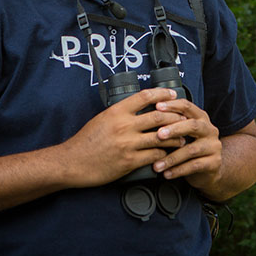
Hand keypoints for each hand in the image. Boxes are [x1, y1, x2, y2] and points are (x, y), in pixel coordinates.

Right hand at [58, 88, 185, 187]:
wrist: (72, 162)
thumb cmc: (85, 141)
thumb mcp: (102, 119)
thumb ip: (120, 113)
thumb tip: (138, 108)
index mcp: (116, 111)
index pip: (145, 96)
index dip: (162, 94)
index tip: (172, 94)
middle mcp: (124, 125)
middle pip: (159, 117)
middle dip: (176, 117)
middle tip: (183, 119)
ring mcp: (127, 144)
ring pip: (161, 137)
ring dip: (175, 137)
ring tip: (181, 138)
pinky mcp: (129, 161)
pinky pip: (154, 155)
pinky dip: (164, 154)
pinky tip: (168, 154)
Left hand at [150, 98, 222, 191]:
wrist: (209, 170)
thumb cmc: (189, 147)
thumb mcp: (183, 133)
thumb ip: (172, 124)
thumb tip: (148, 116)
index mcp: (201, 118)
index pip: (187, 106)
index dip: (172, 105)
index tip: (157, 107)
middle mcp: (209, 129)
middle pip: (193, 125)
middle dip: (174, 129)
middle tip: (159, 134)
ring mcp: (213, 146)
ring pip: (191, 150)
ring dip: (171, 158)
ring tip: (156, 164)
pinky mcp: (214, 163)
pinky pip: (194, 166)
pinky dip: (178, 170)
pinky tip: (166, 173)